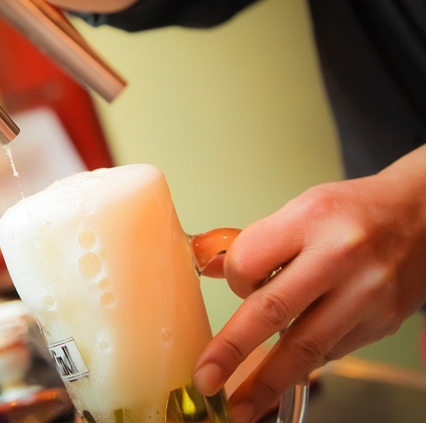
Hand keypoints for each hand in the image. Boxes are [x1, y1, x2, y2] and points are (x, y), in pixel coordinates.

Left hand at [193, 144, 425, 422]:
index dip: (232, 280)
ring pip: (307, 345)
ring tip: (241, 405)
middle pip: (274, 310)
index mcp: (310, 218)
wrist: (419, 215)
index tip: (232, 285)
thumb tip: (210, 268)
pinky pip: (332, 351)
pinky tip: (287, 369)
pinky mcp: (383, 322)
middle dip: (233, 350)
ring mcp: (366, 293)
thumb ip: (256, 242)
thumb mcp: (298, 209)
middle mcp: (340, 255)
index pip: (249, 261)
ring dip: (268, 381)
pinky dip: (304, 362)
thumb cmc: (351, 212)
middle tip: (207, 379)